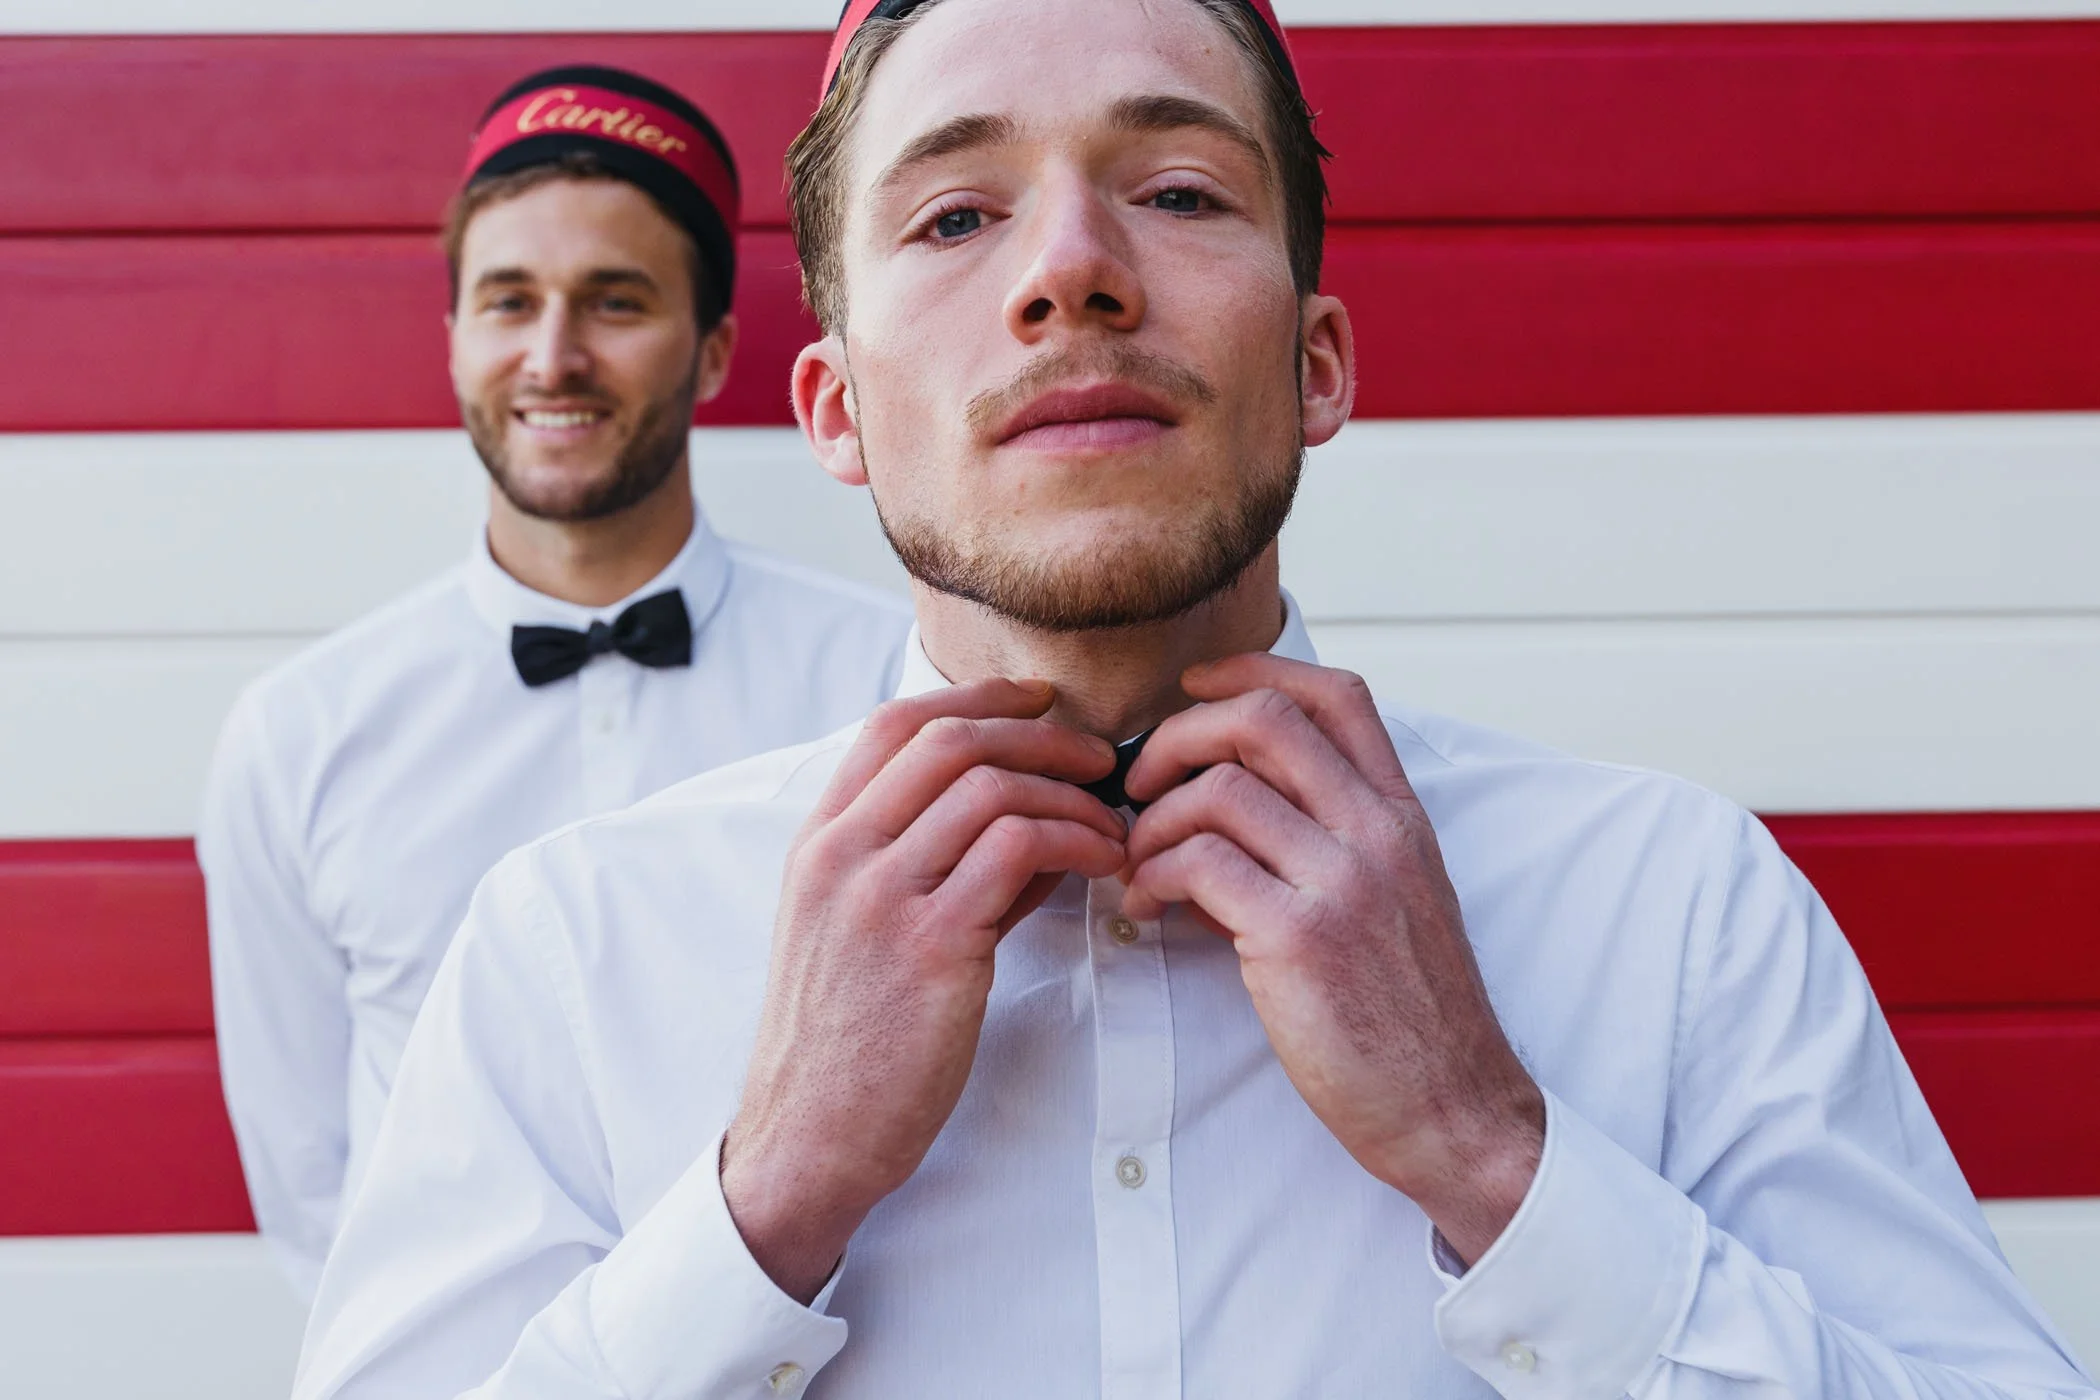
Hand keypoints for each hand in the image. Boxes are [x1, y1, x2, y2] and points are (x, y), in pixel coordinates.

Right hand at [723, 679, 1123, 1300]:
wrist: (810, 1136)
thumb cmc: (849, 1042)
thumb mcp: (864, 934)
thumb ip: (938, 870)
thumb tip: (1035, 830)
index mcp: (820, 841)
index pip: (895, 723)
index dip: (977, 696)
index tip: (1040, 700)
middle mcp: (842, 853)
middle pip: (950, 741)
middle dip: (1039, 735)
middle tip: (1099, 758)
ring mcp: (881, 896)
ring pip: (989, 787)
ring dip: (1068, 793)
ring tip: (1112, 822)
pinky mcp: (930, 945)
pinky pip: (1018, 850)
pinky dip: (1075, 840)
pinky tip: (1104, 861)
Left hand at [1121, 655, 1542, 1263]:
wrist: (1452, 1109)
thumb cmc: (1408, 1015)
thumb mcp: (1392, 903)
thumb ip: (1323, 841)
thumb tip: (1215, 805)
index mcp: (1403, 817)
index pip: (1337, 694)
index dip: (1254, 671)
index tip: (1195, 691)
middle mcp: (1379, 834)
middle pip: (1265, 720)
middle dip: (1178, 735)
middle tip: (1140, 782)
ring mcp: (1343, 882)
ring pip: (1219, 789)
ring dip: (1154, 819)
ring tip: (1139, 864)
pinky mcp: (1299, 938)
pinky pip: (1198, 862)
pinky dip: (1153, 874)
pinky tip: (1149, 905)